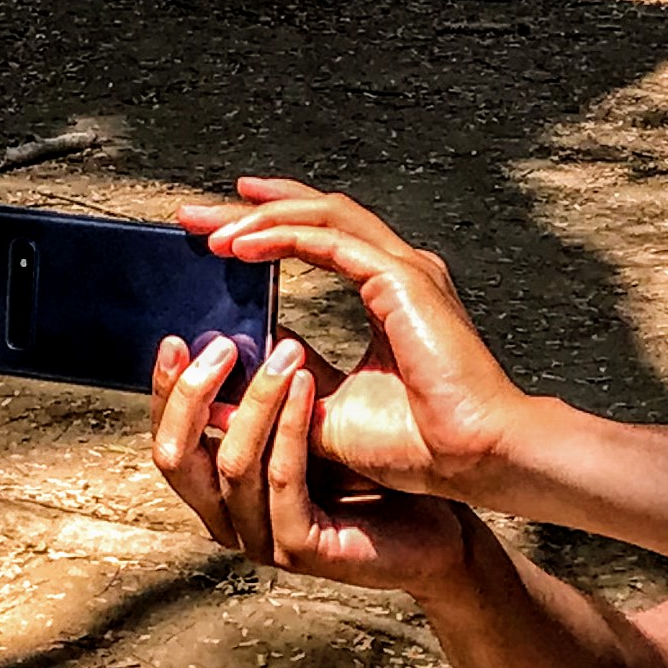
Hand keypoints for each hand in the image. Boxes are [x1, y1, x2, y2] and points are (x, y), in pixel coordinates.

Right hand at [151, 332, 478, 593]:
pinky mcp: (302, 547)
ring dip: (256, 399)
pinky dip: (291, 426)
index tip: (177, 338)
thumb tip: (244, 319)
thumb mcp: (313, 418)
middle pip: (174, 458)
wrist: (436, 526)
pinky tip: (307, 383)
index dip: (166, 390)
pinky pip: (284, 479)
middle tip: (219, 345)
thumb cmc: (374, 475)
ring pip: (232, 464)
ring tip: (284, 354)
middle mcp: (230, 516)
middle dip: (191, 395)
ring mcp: (263, 537)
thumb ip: (275, 384)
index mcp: (221, 486)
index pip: (168, 438)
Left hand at [177, 179, 528, 497]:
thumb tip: (224, 389)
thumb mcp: (326, 411)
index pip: (322, 237)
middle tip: (194, 214)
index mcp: (391, 291)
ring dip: (261, 216)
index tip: (220, 232)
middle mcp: (400, 270)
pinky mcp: (402, 280)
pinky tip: (241, 245)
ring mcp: (405, 269)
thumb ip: (284, 388)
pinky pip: (330, 242)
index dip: (270, 226)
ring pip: (323, 216)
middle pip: (317, 215)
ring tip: (210, 228)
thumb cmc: (418, 444)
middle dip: (253, 208)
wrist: (473, 459)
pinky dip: (282, 237)